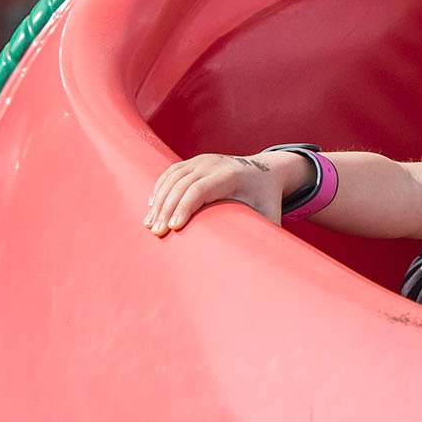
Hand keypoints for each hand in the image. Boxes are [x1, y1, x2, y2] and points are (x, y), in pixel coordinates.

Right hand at [144, 151, 292, 235]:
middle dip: (167, 209)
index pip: (200, 189)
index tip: (174, 227)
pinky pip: (171, 173)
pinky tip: (152, 207)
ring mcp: (201, 160)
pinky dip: (159, 189)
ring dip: (159, 201)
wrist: (266, 170)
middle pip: (182, 184)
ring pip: (172, 178)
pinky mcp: (193, 162)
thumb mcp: (271, 213)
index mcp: (230, 175)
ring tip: (150, 225)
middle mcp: (213, 164)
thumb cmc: (266, 198)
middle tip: (157, 233)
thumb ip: (268, 234)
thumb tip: (266, 261)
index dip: (185, 207)